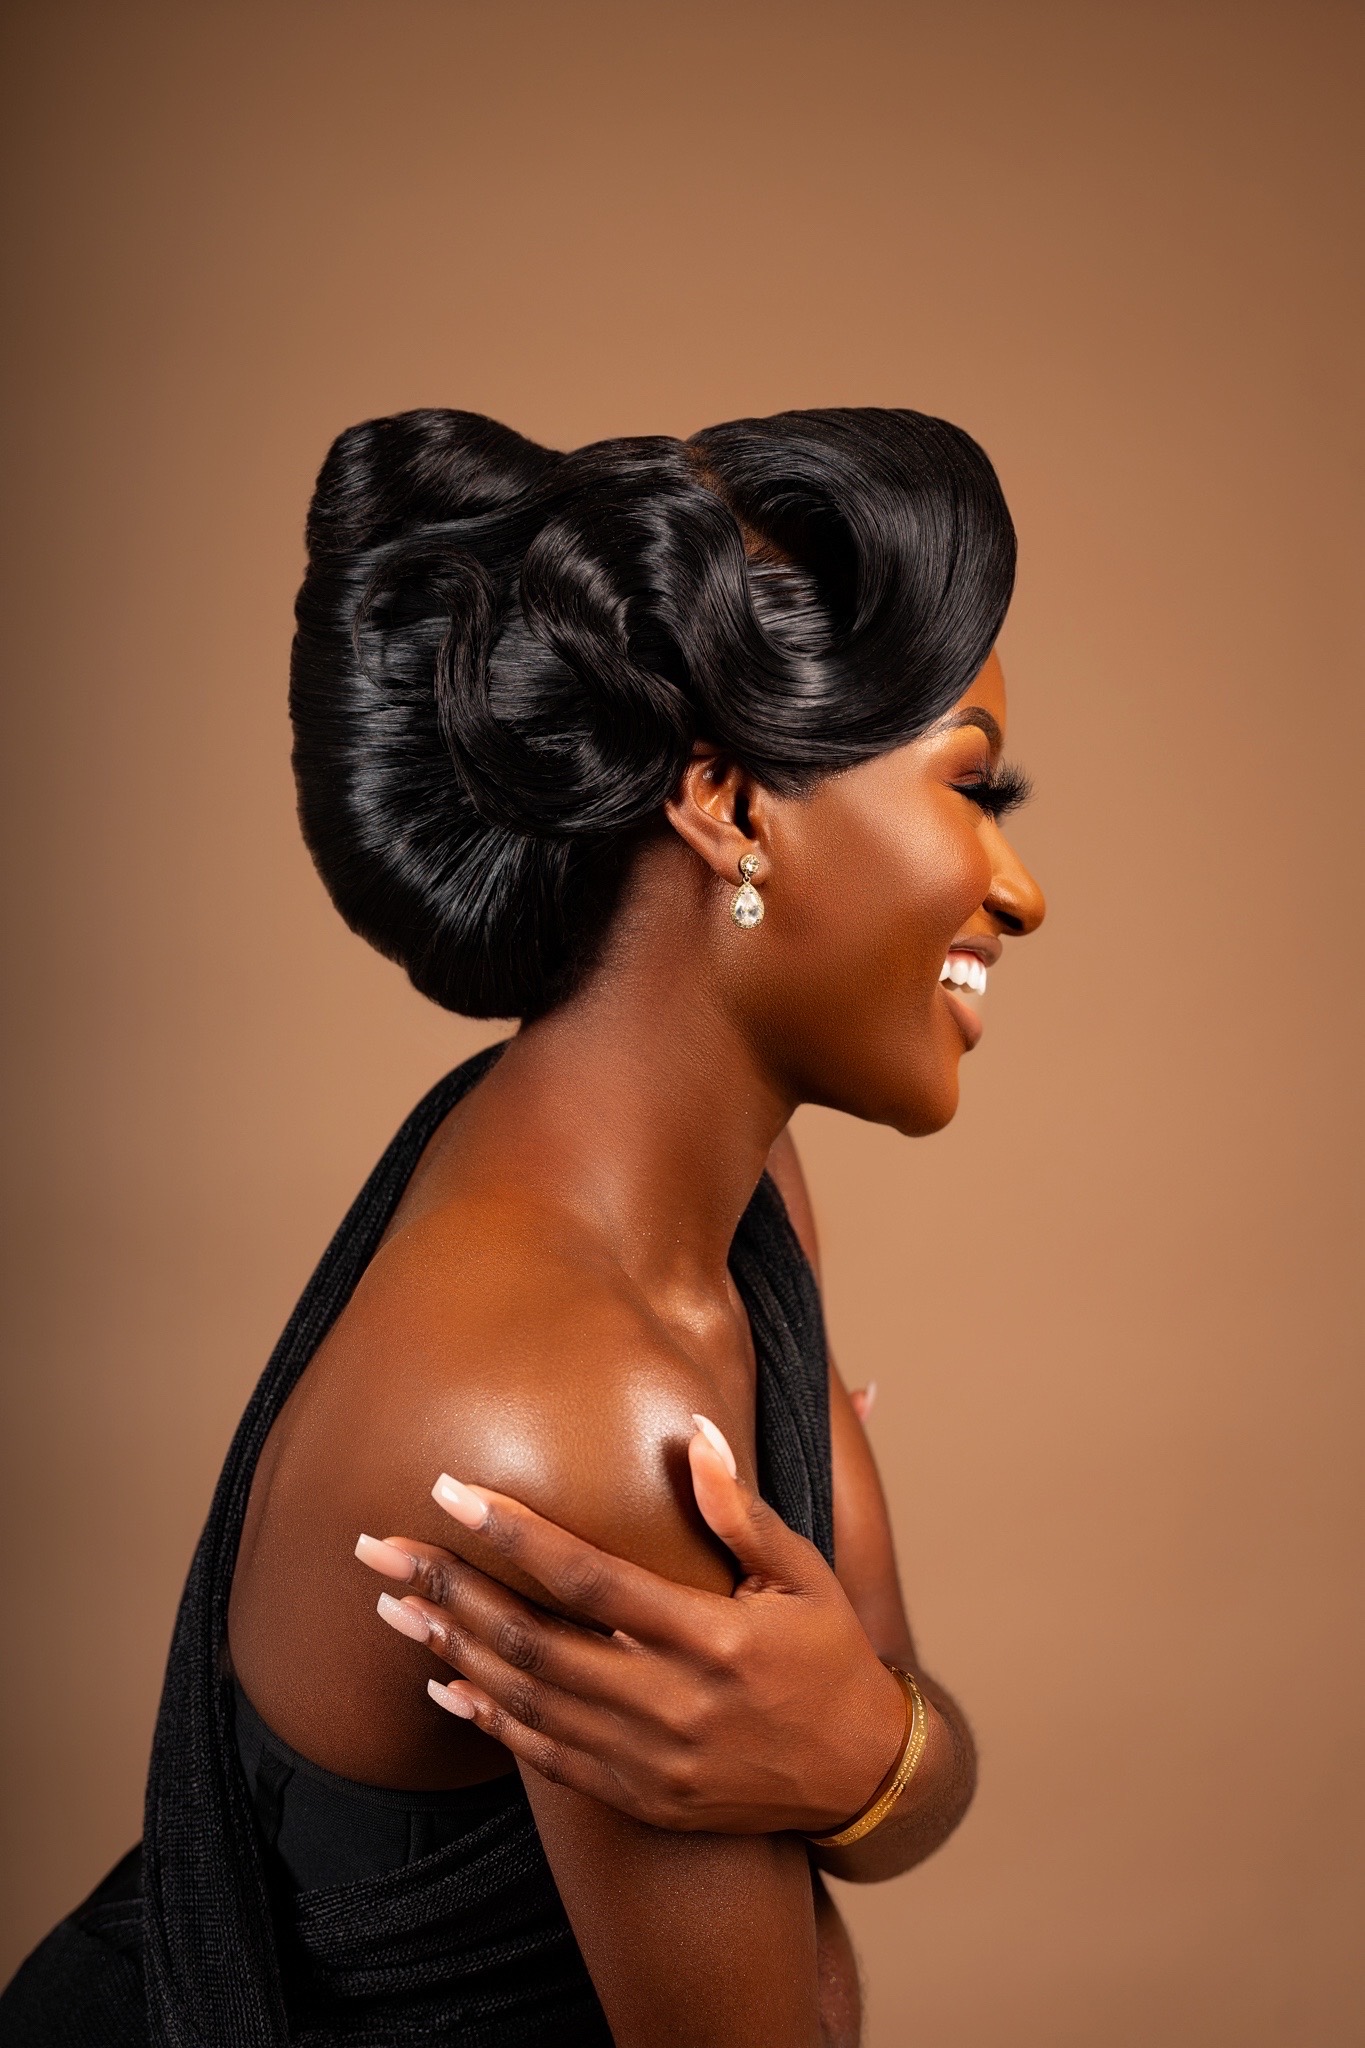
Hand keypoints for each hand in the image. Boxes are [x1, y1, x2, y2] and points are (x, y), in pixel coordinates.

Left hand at [356, 1419, 905, 1836]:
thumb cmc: (829, 1657)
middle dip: (448, 1589)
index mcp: (712, 1636)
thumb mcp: (802, 1573)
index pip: (588, 1578)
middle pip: (533, 1641)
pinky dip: (489, 1718)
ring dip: (450, 1648)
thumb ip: (738, 1508)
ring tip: (390, 1606)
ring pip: (527, 1701)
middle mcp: (672, 1704)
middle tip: (378, 1549)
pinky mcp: (640, 1798)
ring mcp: (650, 1760)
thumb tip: (693, 1431)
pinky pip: (545, 1758)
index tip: (450, 1491)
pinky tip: (442, 1681)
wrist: (863, 1777)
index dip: (514, 1534)